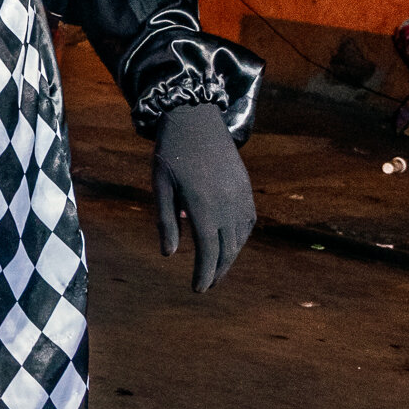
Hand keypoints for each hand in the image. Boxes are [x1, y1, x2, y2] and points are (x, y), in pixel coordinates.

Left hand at [152, 101, 255, 292]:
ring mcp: (240, 195)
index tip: (198, 289)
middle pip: (227, 249)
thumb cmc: (171, 153)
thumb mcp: (160, 187)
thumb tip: (169, 255)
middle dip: (217, 271)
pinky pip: (248, 220)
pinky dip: (241, 237)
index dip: (204, 274)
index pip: (208, 252)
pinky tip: (231, 243)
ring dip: (230, 257)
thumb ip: (166, 222)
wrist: (195, 118)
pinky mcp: (245, 186)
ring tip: (217, 269)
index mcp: (202, 206)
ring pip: (240, 237)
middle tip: (206, 286)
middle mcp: (226, 203)